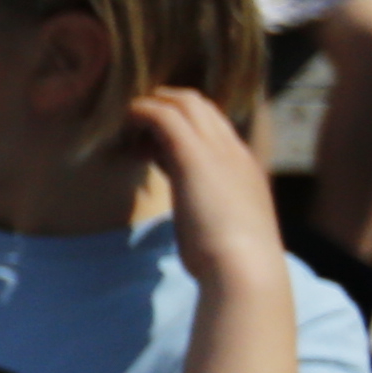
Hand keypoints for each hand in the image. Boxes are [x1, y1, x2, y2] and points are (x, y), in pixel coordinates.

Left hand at [133, 87, 289, 296]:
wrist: (246, 269)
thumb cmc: (233, 261)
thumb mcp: (225, 227)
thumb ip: (213, 210)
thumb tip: (195, 209)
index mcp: (244, 167)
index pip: (214, 127)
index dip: (183, 126)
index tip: (155, 145)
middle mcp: (234, 152)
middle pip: (201, 106)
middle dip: (166, 106)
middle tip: (136, 125)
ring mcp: (217, 151)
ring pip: (185, 103)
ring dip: (152, 107)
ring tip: (127, 127)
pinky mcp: (193, 156)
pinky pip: (164, 116)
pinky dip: (141, 113)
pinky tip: (125, 125)